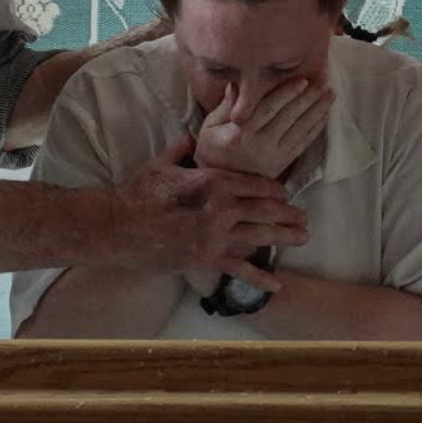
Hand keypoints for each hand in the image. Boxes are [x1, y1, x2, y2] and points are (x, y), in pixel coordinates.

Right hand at [109, 138, 306, 291]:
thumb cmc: (137, 193)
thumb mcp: (162, 163)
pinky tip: (278, 285)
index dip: (275, 189)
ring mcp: (215, 237)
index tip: (284, 194)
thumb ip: (182, 149)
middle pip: (266, 210)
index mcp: (212, 181)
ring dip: (285, 237)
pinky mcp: (206, 260)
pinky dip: (261, 279)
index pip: (257, 183)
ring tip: (303, 237)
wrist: (117, 227)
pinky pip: (240, 270)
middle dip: (288, 214)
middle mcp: (220, 208)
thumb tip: (191, 137)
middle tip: (304, 218)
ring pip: (261, 236)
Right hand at [195, 78, 332, 179]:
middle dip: (308, 99)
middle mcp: (259, 146)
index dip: (287, 94)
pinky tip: (324, 117)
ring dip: (317, 111)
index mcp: (240, 133)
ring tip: (330, 96)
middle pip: (288, 117)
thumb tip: (237, 84)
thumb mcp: (210, 126)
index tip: (303, 81)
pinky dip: (315, 130)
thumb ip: (227, 105)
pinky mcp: (281, 166)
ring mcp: (273, 157)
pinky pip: (302, 145)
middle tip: (324, 83)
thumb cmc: (212, 150)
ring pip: (300, 130)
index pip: (268, 109)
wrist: (219, 187)